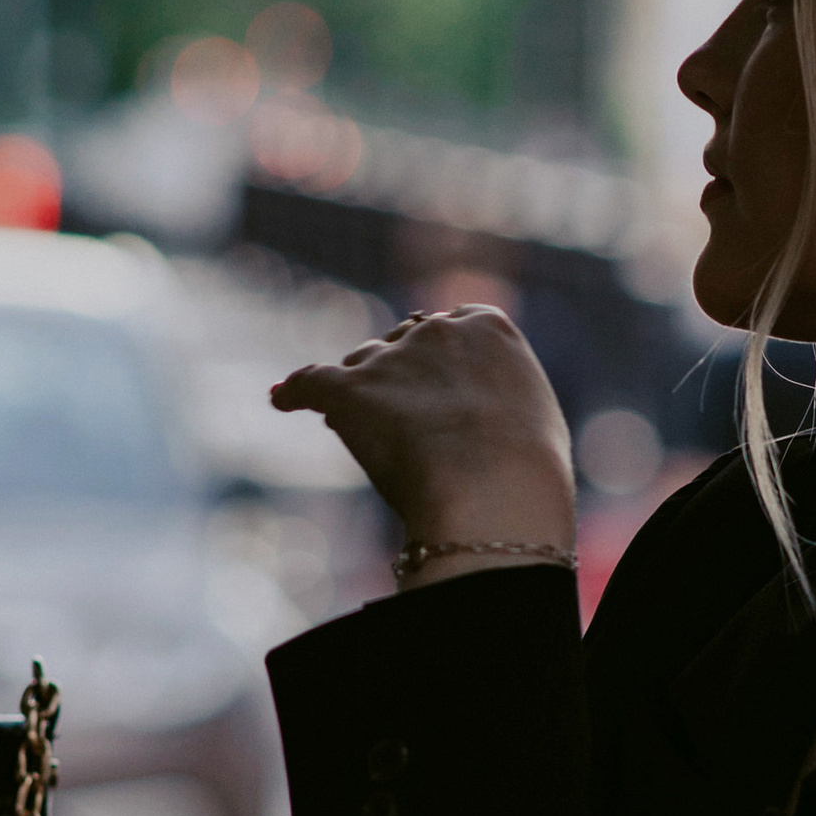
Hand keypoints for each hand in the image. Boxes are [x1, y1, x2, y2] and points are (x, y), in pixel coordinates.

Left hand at [271, 305, 575, 572]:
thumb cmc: (526, 471)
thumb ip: (500, 398)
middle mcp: (437, 329)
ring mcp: (391, 357)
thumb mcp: (533, 417)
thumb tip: (480, 417)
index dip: (439, 360)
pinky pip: (310, 383)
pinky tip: (282, 400)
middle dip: (398, 374)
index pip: (452, 327)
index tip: (437, 386)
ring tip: (367, 432)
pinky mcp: (350, 389)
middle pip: (402, 343)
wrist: (495, 490)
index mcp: (489, 326)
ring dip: (360, 391)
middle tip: (408, 421)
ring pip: (361, 365)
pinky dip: (294, 392)